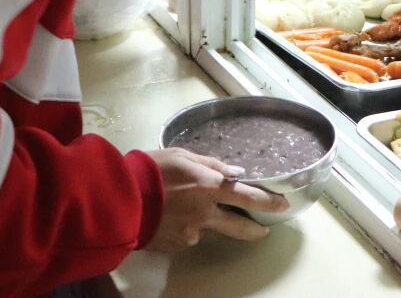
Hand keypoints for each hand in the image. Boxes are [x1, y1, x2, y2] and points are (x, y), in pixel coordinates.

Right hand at [145, 148, 287, 251]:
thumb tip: (237, 172)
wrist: (118, 199)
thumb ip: (211, 164)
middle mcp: (205, 213)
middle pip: (239, 226)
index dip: (268, 201)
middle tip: (263, 230)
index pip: (248, 196)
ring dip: (201, 220)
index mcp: (209, 186)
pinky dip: (181, 227)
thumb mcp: (181, 156)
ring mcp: (191, 233)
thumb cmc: (149, 170)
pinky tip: (166, 217)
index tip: (282, 205)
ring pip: (206, 228)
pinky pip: (186, 235)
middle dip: (255, 229)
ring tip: (176, 207)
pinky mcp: (177, 246)